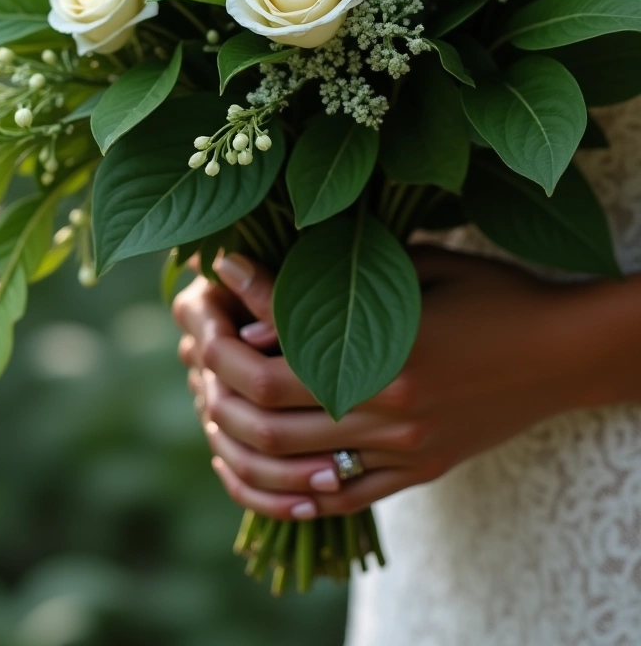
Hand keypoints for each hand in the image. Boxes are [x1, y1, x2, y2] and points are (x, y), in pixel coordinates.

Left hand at [174, 246, 640, 519]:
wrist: (561, 355)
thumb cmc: (493, 294)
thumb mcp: (428, 263)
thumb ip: (352, 275)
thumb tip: (266, 288)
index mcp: (394, 347)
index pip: (287, 328)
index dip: (242, 293)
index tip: (220, 264)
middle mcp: (392, 407)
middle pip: (267, 400)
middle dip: (215, 361)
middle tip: (199, 327)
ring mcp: (403, 450)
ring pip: (286, 456)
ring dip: (232, 426)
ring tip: (210, 389)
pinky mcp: (415, 474)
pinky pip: (333, 496)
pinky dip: (280, 484)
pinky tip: (250, 458)